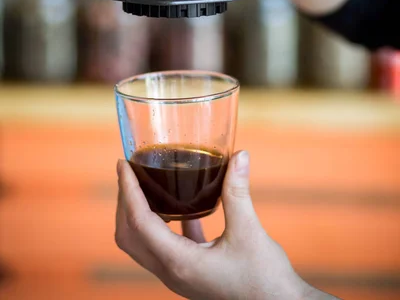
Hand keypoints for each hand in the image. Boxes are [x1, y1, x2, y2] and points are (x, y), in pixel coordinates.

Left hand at [116, 150, 317, 299]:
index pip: (138, 222)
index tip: (124, 164)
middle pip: (130, 235)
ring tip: (144, 184)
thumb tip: (240, 155)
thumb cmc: (265, 280)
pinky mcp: (192, 273)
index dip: (128, 190)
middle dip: (125, 201)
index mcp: (179, 263)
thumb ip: (238, 192)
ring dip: (138, 212)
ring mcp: (180, 275)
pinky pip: (167, 246)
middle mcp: (172, 272)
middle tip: (129, 171)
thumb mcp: (249, 231)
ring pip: (144, 242)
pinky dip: (164, 223)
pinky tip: (180, 205)